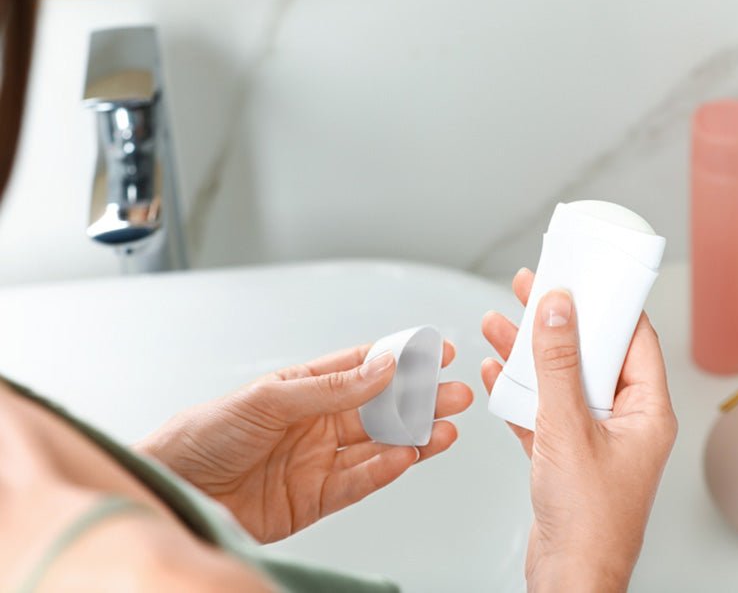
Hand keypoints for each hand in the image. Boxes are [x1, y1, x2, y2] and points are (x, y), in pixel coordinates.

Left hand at [135, 342, 472, 542]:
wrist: (172, 492)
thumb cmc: (200, 437)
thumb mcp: (267, 398)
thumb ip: (330, 387)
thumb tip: (382, 367)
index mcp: (302, 388)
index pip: (363, 367)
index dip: (402, 358)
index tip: (436, 350)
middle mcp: (315, 423)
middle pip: (381, 408)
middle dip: (420, 399)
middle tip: (455, 392)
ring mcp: (318, 460)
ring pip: (379, 445)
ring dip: (414, 435)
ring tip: (444, 428)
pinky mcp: (315, 498)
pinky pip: (361, 482)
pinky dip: (387, 470)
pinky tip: (409, 456)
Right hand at [481, 269, 676, 592]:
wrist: (570, 578)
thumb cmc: (590, 522)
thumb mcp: (569, 430)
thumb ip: (559, 367)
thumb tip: (559, 312)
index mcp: (647, 411)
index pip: (634, 339)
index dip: (607, 304)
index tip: (584, 276)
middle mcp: (626, 422)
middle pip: (592, 355)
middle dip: (559, 322)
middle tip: (534, 287)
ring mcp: (596, 440)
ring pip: (562, 382)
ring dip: (531, 354)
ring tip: (501, 321)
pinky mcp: (567, 458)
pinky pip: (543, 413)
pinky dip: (519, 394)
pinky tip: (496, 374)